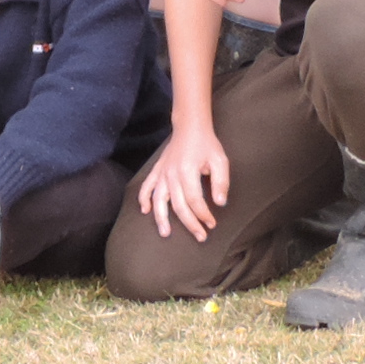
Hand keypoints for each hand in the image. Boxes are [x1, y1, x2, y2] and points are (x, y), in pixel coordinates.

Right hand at [139, 121, 228, 240]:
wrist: (190, 126)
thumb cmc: (207, 144)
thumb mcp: (220, 160)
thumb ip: (221, 182)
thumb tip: (220, 203)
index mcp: (187, 171)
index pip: (195, 200)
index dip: (204, 215)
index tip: (212, 224)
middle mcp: (172, 174)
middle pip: (178, 205)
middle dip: (190, 223)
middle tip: (201, 237)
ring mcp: (162, 172)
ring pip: (159, 200)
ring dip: (161, 218)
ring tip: (166, 233)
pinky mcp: (157, 170)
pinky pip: (147, 186)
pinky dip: (143, 198)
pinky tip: (145, 210)